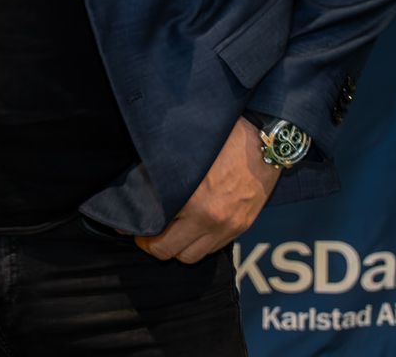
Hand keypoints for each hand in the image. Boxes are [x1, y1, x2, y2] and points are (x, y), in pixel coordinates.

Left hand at [135, 117, 278, 263]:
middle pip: (171, 252)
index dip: (139, 235)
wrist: (264, 142)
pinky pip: (213, 249)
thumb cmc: (221, 140)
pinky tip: (192, 227)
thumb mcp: (183, 154)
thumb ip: (157, 174)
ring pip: (192, 256)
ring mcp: (228, 227)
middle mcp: (211, 220)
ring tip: (169, 231)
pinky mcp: (242, 228)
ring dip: (177, 248)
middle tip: (146, 233)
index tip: (131, 228)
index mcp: (193, 202)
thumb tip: (134, 189)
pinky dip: (199, 244)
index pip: (157, 235)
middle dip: (153, 245)